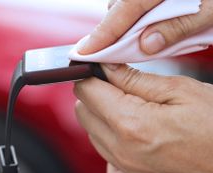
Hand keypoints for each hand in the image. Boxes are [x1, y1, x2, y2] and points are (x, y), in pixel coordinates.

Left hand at [74, 64, 212, 172]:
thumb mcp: (178, 90)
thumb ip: (134, 78)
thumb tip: (105, 66)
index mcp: (131, 124)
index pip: (87, 90)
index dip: (90, 73)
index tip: (99, 65)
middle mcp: (121, 147)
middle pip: (83, 110)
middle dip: (93, 91)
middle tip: (116, 81)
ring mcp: (123, 162)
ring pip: (90, 127)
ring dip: (99, 110)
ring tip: (127, 101)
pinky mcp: (128, 170)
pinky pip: (102, 143)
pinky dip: (107, 128)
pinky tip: (130, 120)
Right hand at [79, 0, 212, 54]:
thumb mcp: (207, 9)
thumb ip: (176, 27)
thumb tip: (147, 45)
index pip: (118, 16)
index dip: (100, 38)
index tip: (84, 54)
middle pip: (116, 11)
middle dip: (113, 33)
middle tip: (117, 53)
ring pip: (122, 6)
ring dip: (124, 24)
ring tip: (139, 39)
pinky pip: (132, 3)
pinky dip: (134, 16)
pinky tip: (148, 24)